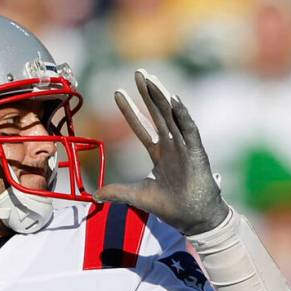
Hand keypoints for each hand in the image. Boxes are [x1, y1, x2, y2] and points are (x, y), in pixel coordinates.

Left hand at [94, 69, 228, 235]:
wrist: (194, 219)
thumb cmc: (171, 206)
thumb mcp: (137, 196)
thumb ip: (117, 192)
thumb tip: (94, 195)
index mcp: (159, 153)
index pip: (142, 126)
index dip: (130, 110)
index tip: (117, 93)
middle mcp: (172, 145)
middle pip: (157, 113)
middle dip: (147, 93)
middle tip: (138, 72)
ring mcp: (185, 147)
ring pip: (172, 116)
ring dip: (162, 96)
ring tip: (151, 79)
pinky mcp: (197, 153)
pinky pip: (189, 130)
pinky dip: (182, 115)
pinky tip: (174, 99)